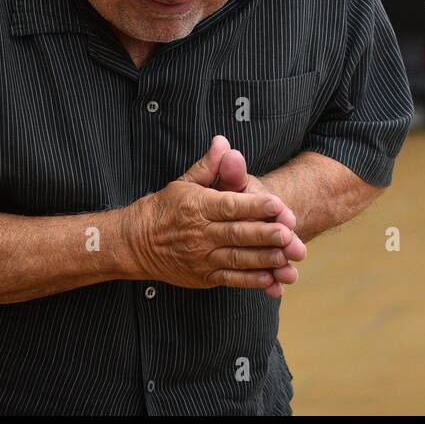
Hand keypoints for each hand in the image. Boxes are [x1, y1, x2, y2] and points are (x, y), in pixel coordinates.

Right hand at [124, 136, 301, 293]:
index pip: (230, 206)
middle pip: (237, 234)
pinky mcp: (204, 277)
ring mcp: (203, 258)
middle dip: (264, 234)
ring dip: (264, 259)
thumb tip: (223, 142)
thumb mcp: (184, 182)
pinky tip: (272, 279)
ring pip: (237, 259)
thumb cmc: (166, 209)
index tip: (277, 204)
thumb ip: (209, 166)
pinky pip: (231, 280)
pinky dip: (252, 281)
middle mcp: (201, 234)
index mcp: (199, 207)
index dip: (254, 205)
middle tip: (288, 234)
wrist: (136, 243)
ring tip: (286, 257)